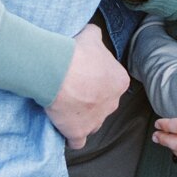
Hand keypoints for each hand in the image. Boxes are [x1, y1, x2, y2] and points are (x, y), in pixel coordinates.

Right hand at [46, 23, 130, 146]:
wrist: (56, 70)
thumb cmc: (75, 52)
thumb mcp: (91, 35)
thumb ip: (96, 37)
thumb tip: (93, 35)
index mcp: (119, 82)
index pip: (111, 85)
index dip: (95, 82)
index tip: (82, 76)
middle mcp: (112, 104)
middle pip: (103, 105)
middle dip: (90, 100)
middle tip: (72, 90)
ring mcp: (96, 120)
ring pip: (93, 123)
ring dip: (82, 118)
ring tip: (65, 107)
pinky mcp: (79, 132)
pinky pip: (78, 142)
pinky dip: (71, 136)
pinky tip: (63, 128)